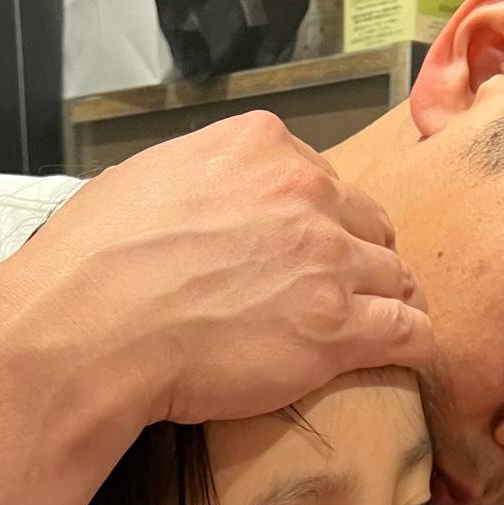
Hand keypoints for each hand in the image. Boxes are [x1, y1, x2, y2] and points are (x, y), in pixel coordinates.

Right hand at [0, 112, 432, 428]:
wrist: (89, 330)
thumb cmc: (93, 267)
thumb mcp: (144, 183)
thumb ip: (196, 184)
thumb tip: (196, 208)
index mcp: (259, 147)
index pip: (321, 179)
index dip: (322, 222)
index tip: (314, 253)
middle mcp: (303, 192)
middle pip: (366, 223)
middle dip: (362, 258)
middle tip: (348, 296)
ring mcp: (326, 259)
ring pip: (394, 276)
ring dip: (391, 303)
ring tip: (384, 332)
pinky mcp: (337, 328)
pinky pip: (408, 329)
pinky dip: (415, 343)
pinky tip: (410, 357)